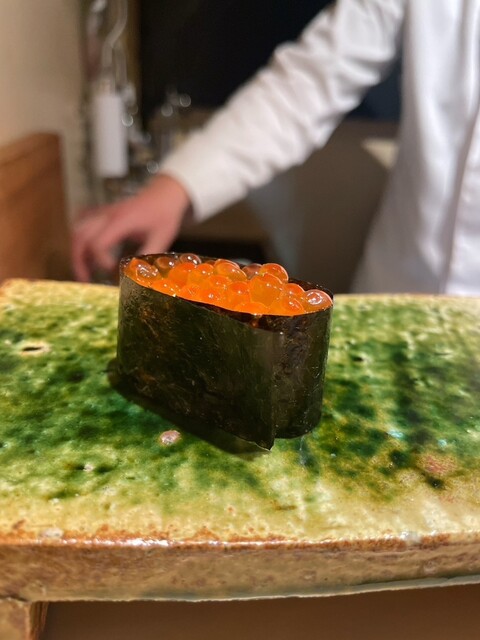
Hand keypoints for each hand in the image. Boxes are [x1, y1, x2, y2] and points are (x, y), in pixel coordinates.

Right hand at [72, 174, 191, 281]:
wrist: (165, 192)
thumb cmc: (164, 213)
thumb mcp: (161, 237)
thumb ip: (147, 256)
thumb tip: (137, 276)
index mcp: (122, 221)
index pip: (98, 241)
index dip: (100, 259)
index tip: (110, 269)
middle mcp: (108, 216)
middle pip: (80, 237)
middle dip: (78, 260)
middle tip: (85, 279)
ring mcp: (104, 213)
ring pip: (78, 231)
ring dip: (77, 252)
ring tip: (83, 272)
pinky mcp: (104, 214)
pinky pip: (83, 226)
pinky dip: (80, 242)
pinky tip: (86, 256)